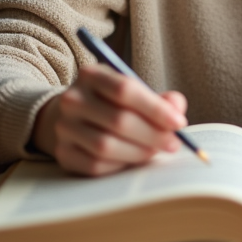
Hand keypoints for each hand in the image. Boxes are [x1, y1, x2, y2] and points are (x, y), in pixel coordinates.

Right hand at [31, 64, 187, 176]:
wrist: (69, 116)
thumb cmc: (111, 103)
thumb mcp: (132, 91)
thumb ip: (159, 99)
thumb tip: (176, 110)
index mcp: (91, 75)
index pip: (125, 90)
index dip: (155, 108)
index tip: (179, 123)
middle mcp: (73, 99)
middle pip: (118, 120)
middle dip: (152, 135)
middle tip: (173, 143)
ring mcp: (64, 127)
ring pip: (106, 146)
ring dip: (138, 152)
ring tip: (155, 151)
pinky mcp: (63, 153)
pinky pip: (95, 165)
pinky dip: (120, 165)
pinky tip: (132, 159)